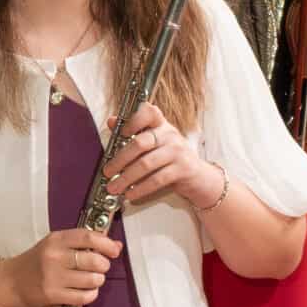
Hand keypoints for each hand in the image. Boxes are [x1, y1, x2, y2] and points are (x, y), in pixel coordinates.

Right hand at [0, 227, 120, 306]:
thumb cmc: (35, 262)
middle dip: (104, 266)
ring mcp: (53, 277)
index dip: (106, 244)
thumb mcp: (55, 245)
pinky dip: (91, 294)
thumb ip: (82, 244)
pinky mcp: (52, 295)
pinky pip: (84, 297)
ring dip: (98, 281)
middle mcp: (54, 256)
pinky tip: (86, 291)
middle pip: (94, 260)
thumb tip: (115, 245)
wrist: (10, 282)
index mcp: (56, 240)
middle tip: (100, 267)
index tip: (114, 250)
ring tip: (91, 280)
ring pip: (92, 279)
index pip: (88, 237)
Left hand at [103, 102, 223, 207]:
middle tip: (107, 172)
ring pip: (146, 164)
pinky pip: (157, 180)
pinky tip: (131, 194)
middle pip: (140, 143)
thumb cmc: (171, 157)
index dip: (132, 120)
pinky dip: (141, 189)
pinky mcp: (183, 169)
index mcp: (161, 124)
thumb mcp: (154, 142)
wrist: (199, 176)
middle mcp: (170, 134)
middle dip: (120, 159)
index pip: (148, 112)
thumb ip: (134, 132)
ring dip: (126, 178)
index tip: (119, 132)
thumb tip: (111, 121)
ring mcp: (178, 151)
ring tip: (114, 187)